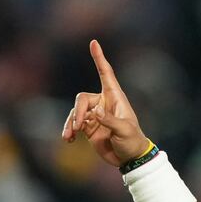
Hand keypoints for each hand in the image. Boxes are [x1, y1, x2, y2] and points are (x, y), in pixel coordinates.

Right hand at [62, 39, 151, 166]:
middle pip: (82, 99)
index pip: (105, 74)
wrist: (129, 158)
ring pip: (75, 112)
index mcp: (115, 98)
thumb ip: (110, 120)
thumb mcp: (124, 130)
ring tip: (69, 136)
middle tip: (78, 126)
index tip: (94, 43)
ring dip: (70, 123)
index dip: (99, 58)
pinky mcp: (88, 127)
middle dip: (77, 111)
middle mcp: (103, 103)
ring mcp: (94, 115)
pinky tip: (68, 139)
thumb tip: (94, 111)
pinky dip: (69, 131)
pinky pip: (73, 124)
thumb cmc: (132, 141)